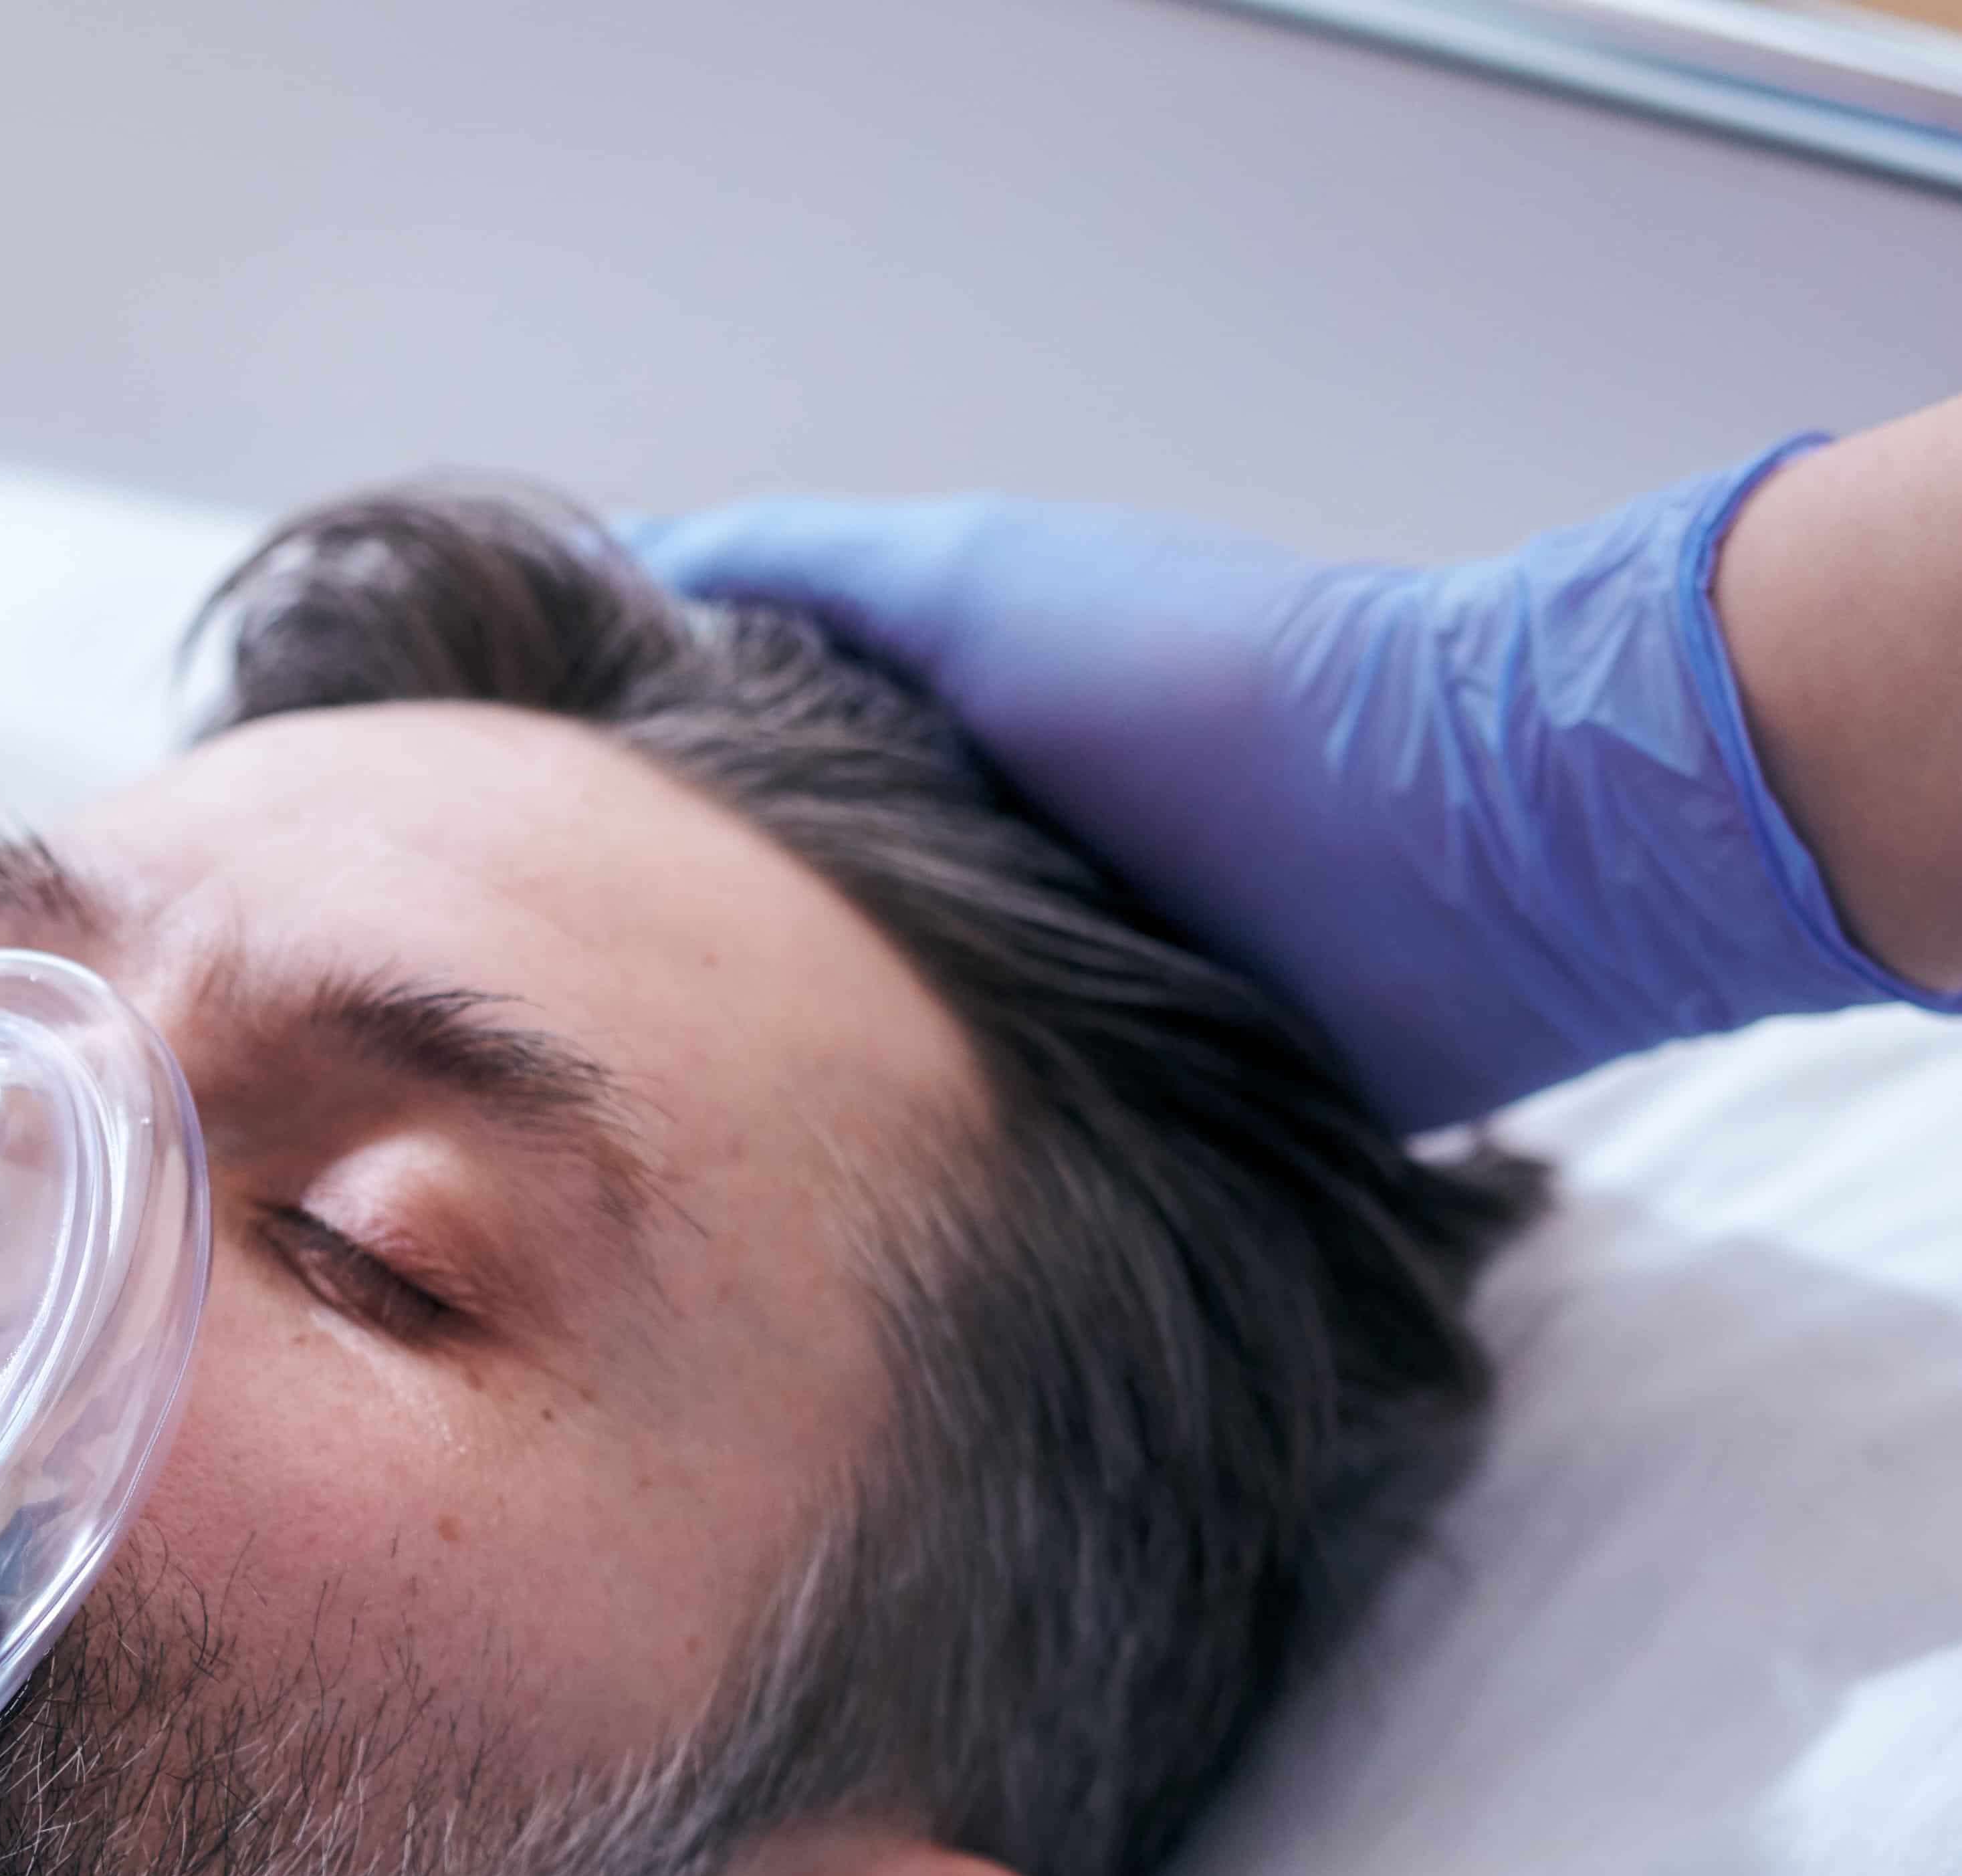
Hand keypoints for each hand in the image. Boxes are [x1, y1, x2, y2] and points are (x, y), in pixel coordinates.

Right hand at [637, 453, 1961, 1129]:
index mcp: (927, 758)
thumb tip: (616, 569)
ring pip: (852, 1069)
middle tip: (544, 1066)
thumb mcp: (973, 578)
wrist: (1470, 851)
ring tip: (648, 1165)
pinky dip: (906, 1183)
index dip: (608, 839)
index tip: (492, 884)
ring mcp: (1044, 1010)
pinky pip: (971, 1163)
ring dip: (782, 1107)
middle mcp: (974, 883)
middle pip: (773, 948)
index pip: (725, 811)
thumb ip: (796, 568)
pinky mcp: (1116, 1125)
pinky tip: (801, 1221)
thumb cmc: (1213, 683)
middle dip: (680, 994)